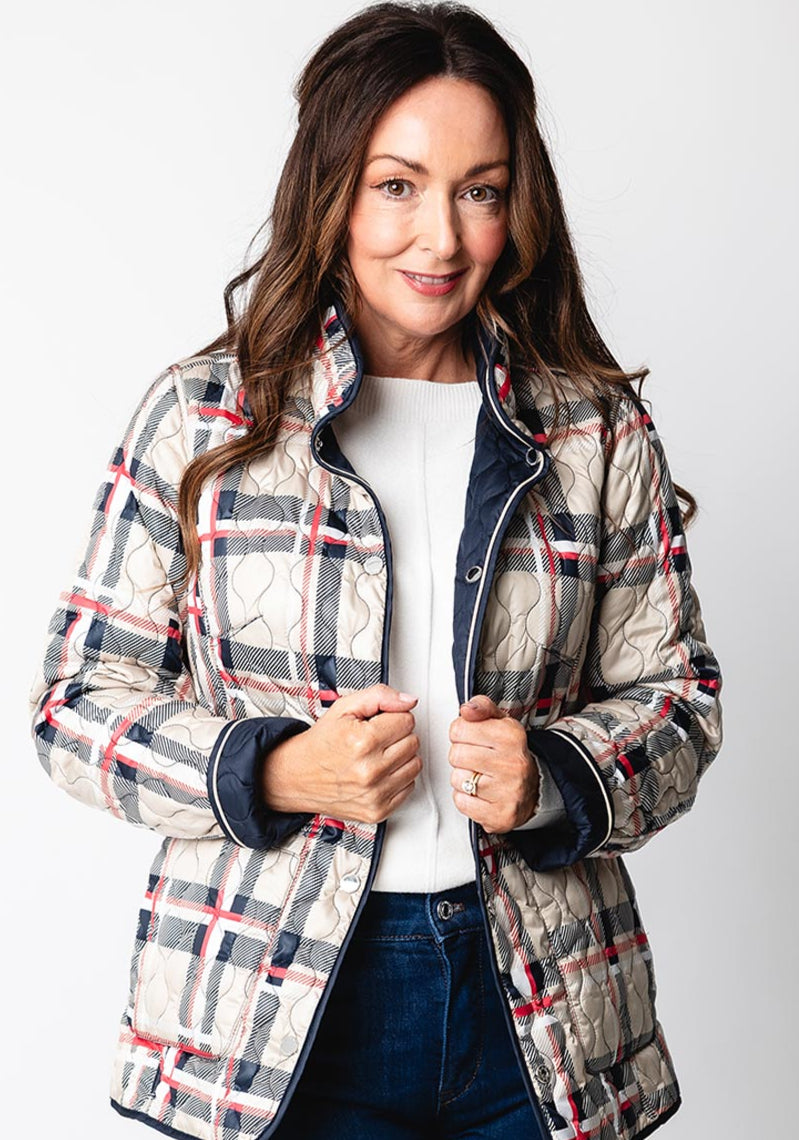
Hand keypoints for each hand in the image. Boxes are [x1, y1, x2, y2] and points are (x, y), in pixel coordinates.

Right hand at [261, 684, 421, 823]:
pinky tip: (379, 772)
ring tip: (377, 755)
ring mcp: (375, 794)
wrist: (297, 776)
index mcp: (363, 741)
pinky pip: (409, 787)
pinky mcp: (377, 811)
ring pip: (415, 765)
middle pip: (413, 742)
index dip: (393, 717)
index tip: (378, 723)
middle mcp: (370, 771)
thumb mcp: (344, 708)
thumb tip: (408, 701)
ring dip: (400, 757)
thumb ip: (379, 696)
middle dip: (397, 736)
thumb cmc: (321, 744)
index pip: (407, 720)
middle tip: (376, 738)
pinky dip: (398, 778)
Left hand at [448, 695, 539, 833]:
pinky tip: (481, 793)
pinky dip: (466, 799)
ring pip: (457, 779)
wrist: (534, 789)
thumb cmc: (511, 754)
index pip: (459, 728)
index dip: (460, 733)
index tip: (472, 739)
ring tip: (480, 776)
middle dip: (461, 756)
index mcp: (511, 736)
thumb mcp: (501, 723)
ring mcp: (507, 791)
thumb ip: (482, 707)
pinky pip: (461, 802)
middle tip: (476, 759)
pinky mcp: (499, 815)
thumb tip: (466, 709)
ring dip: (463, 779)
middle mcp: (512, 763)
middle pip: (456, 755)